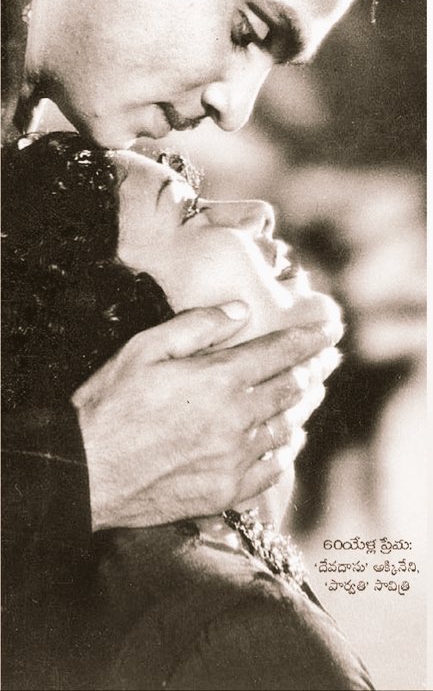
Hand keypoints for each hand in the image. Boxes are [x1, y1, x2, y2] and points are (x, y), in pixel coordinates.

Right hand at [72, 301, 342, 528]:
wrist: (86, 474)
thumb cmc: (109, 405)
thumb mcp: (144, 348)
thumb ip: (196, 326)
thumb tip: (240, 311)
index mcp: (218, 378)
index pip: (281, 352)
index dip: (310, 338)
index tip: (330, 329)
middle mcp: (236, 418)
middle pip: (293, 388)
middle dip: (315, 368)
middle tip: (326, 358)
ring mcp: (235, 458)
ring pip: (288, 427)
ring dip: (304, 406)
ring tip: (311, 392)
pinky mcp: (227, 491)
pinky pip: (273, 468)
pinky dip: (286, 449)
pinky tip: (287, 440)